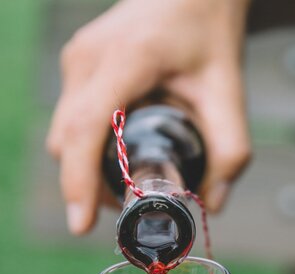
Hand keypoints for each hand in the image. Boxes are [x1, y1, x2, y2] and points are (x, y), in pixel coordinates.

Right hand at [46, 0, 251, 233]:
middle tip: (129, 209)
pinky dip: (89, 146)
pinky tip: (124, 153)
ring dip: (87, 167)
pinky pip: (71, 117)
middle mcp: (88, 57)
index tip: (82, 224)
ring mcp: (76, 58)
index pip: (86, 128)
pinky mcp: (76, 64)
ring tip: (132, 180)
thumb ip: (230, 149)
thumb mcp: (228, 89)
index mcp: (126, 59)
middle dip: (89, 185)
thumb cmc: (209, 29)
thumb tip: (213, 203)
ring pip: (64, 132)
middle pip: (68, 140)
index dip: (79, 181)